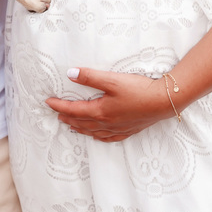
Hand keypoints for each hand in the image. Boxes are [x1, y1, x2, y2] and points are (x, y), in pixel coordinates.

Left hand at [46, 68, 175, 141]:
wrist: (163, 102)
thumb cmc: (138, 89)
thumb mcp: (112, 80)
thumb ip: (90, 77)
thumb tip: (70, 73)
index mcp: (100, 111)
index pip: (73, 110)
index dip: (59, 106)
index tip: (48, 102)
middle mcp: (106, 123)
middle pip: (81, 122)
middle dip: (68, 118)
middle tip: (57, 114)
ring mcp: (118, 128)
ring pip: (93, 131)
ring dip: (80, 128)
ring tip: (72, 125)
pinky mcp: (129, 130)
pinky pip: (108, 137)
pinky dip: (99, 136)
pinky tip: (98, 136)